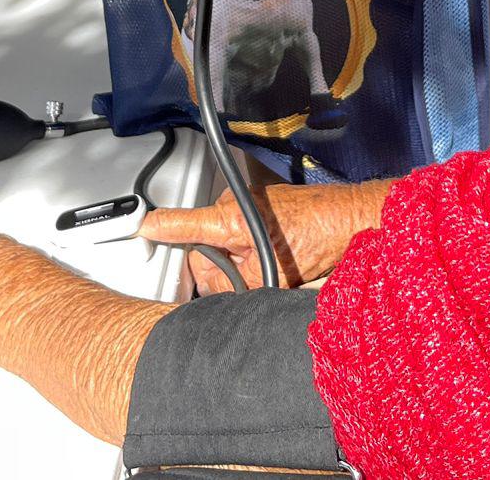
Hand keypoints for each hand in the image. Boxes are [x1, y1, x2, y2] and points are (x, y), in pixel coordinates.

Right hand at [140, 179, 389, 290]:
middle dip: (219, 270)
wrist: (351, 218)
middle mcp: (234, 206)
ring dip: (239, 263)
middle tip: (249, 279)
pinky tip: (278, 259)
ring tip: (272, 266)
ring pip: (225, 246)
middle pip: (203, 249)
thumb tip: (209, 283)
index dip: (156, 230)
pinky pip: (242, 237)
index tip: (138, 230)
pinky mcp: (262, 210)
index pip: (180, 223)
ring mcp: (249, 206)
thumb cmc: (319, 236)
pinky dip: (252, 252)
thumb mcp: (268, 274)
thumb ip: (230, 282)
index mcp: (229, 218)